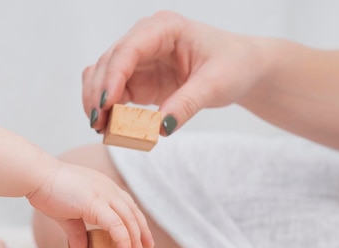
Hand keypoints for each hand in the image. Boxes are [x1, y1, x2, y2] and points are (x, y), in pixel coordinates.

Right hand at [27, 160, 152, 247]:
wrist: (36, 177)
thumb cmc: (48, 191)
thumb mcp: (67, 216)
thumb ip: (77, 233)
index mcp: (103, 186)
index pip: (127, 205)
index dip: (137, 222)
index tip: (142, 238)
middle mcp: (108, 188)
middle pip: (132, 212)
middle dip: (141, 233)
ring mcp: (103, 194)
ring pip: (128, 219)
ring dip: (135, 239)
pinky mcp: (95, 203)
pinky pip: (115, 224)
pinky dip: (122, 239)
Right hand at [83, 11, 263, 135]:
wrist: (241, 69)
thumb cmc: (233, 66)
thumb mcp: (215, 85)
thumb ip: (186, 104)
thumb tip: (160, 128)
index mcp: (164, 28)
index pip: (128, 49)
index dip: (113, 76)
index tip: (106, 104)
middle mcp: (145, 39)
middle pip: (108, 63)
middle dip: (99, 94)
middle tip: (99, 125)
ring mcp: (138, 59)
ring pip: (102, 76)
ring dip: (96, 101)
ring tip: (101, 129)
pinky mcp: (137, 78)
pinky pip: (111, 91)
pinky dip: (106, 108)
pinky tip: (108, 126)